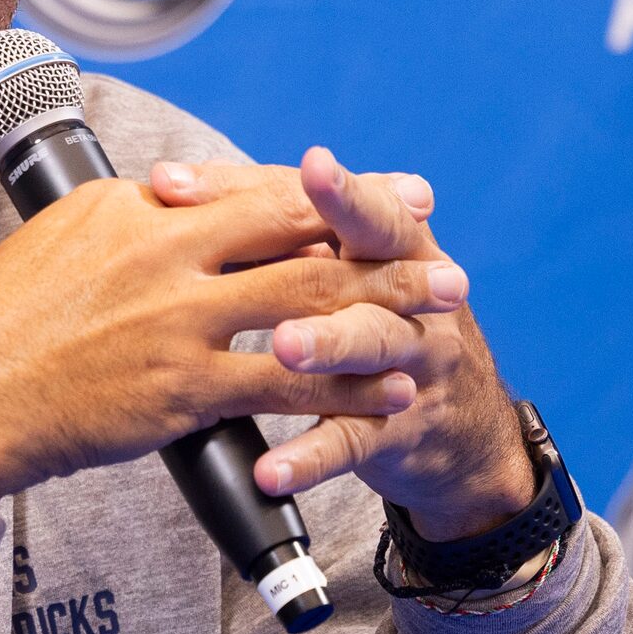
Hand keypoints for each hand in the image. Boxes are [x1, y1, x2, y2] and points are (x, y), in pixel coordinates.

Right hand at [0, 168, 466, 503]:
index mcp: (133, 208)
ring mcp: (176, 320)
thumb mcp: (56, 243)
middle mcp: (163, 251)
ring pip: (307, 299)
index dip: (322, 186)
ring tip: (442, 304)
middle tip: (434, 227)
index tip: (372, 180)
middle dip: (377, 227)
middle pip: (295, 228)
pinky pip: (289, 386)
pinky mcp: (182, 389)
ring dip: (386, 300)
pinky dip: (350, 388)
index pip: (247, 189)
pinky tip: (389, 390)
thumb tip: (172, 204)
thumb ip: (128, 225)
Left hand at [150, 149, 535, 541]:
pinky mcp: (400, 430)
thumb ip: (275, 227)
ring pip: (372, 340)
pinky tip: (271, 469)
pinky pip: (353, 440)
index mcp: (396, 238)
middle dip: (330, 230)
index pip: (346, 197)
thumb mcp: (345, 268)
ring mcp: (414, 361)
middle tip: (263, 239)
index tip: (285, 164)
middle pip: (376, 250)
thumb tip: (170, 185)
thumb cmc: (377, 323)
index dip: (308, 184)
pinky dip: (311, 456)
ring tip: (284, 345)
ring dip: (327, 341)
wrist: (462, 433)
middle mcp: (416, 289)